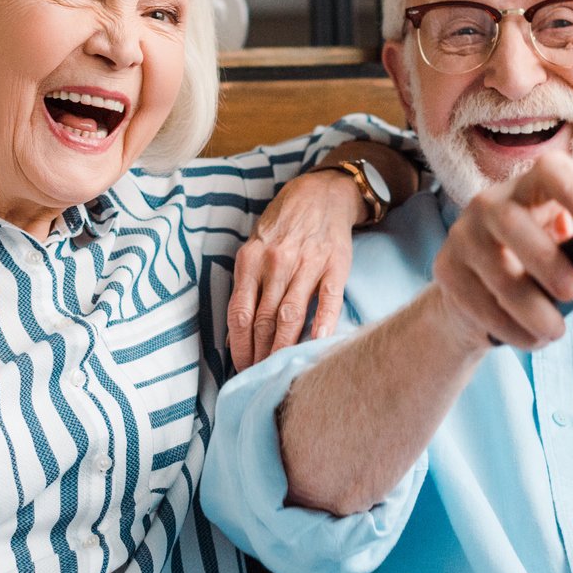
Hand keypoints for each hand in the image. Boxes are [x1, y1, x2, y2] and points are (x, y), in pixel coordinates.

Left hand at [229, 169, 366, 370]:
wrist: (321, 194)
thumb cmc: (283, 227)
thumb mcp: (255, 249)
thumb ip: (248, 286)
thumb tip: (237, 332)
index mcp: (251, 260)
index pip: (240, 313)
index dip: (239, 346)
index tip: (240, 368)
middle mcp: (276, 262)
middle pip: (264, 319)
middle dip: (259, 354)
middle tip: (257, 378)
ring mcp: (307, 263)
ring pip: (291, 315)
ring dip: (282, 348)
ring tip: (278, 371)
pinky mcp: (335, 265)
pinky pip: (327, 300)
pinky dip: (322, 324)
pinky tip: (316, 345)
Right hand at [430, 152, 572, 351]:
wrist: (479, 291)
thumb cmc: (542, 265)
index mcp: (532, 188)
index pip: (550, 170)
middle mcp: (491, 203)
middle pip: (511, 222)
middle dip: (545, 259)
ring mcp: (463, 235)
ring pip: (496, 271)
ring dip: (530, 308)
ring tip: (556, 331)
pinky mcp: (446, 269)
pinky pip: (478, 302)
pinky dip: (510, 327)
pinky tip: (530, 339)